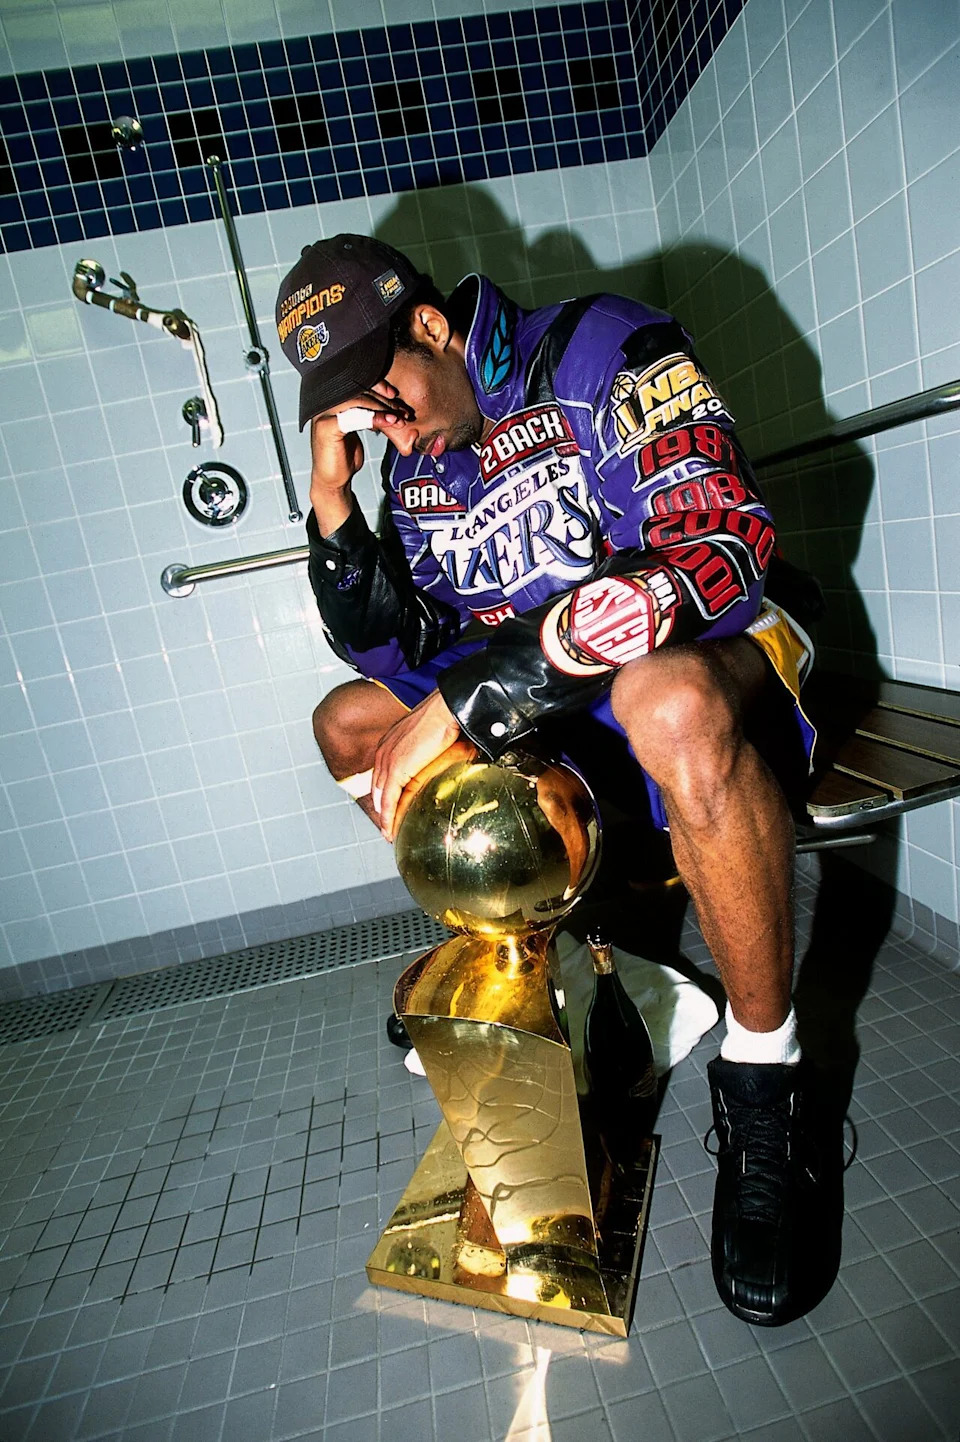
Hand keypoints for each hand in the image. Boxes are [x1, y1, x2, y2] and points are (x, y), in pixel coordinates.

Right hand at [309, 381, 414, 536]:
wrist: (333, 481)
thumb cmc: (344, 456)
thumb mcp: (361, 429)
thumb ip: (369, 414)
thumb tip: (389, 404)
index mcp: (332, 401)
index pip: (355, 384)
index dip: (376, 386)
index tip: (394, 395)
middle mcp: (325, 404)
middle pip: (357, 390)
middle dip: (383, 400)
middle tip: (401, 410)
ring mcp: (324, 414)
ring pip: (358, 401)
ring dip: (381, 409)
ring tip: (398, 418)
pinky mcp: (326, 428)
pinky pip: (354, 417)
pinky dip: (373, 418)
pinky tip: (388, 422)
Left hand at [371, 690, 461, 840]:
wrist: (447, 708)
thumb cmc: (445, 715)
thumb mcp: (431, 732)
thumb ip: (429, 746)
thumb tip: (444, 754)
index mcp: (391, 741)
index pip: (382, 772)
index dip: (383, 791)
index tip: (388, 804)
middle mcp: (385, 751)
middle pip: (378, 786)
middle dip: (381, 806)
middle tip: (386, 824)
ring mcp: (389, 761)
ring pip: (381, 796)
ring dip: (384, 817)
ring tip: (388, 832)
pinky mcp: (398, 770)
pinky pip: (389, 799)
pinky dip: (388, 817)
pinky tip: (390, 829)